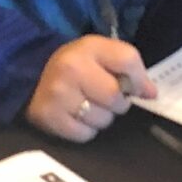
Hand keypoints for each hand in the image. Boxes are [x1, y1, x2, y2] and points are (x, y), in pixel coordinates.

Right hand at [26, 35, 156, 141]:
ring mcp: (58, 95)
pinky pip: (85, 134)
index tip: (132, 86)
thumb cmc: (74, 66)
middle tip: (103, 97)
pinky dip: (85, 130)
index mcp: (87, 47)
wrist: (30, 77)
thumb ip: (129, 66)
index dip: (138, 78)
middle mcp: (71, 69)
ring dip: (101, 118)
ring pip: (102, 120)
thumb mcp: (100, 53)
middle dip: (117, 102)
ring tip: (87, 105)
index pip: (129, 61)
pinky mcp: (49, 118)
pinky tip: (75, 117)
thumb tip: (151, 94)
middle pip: (116, 97)